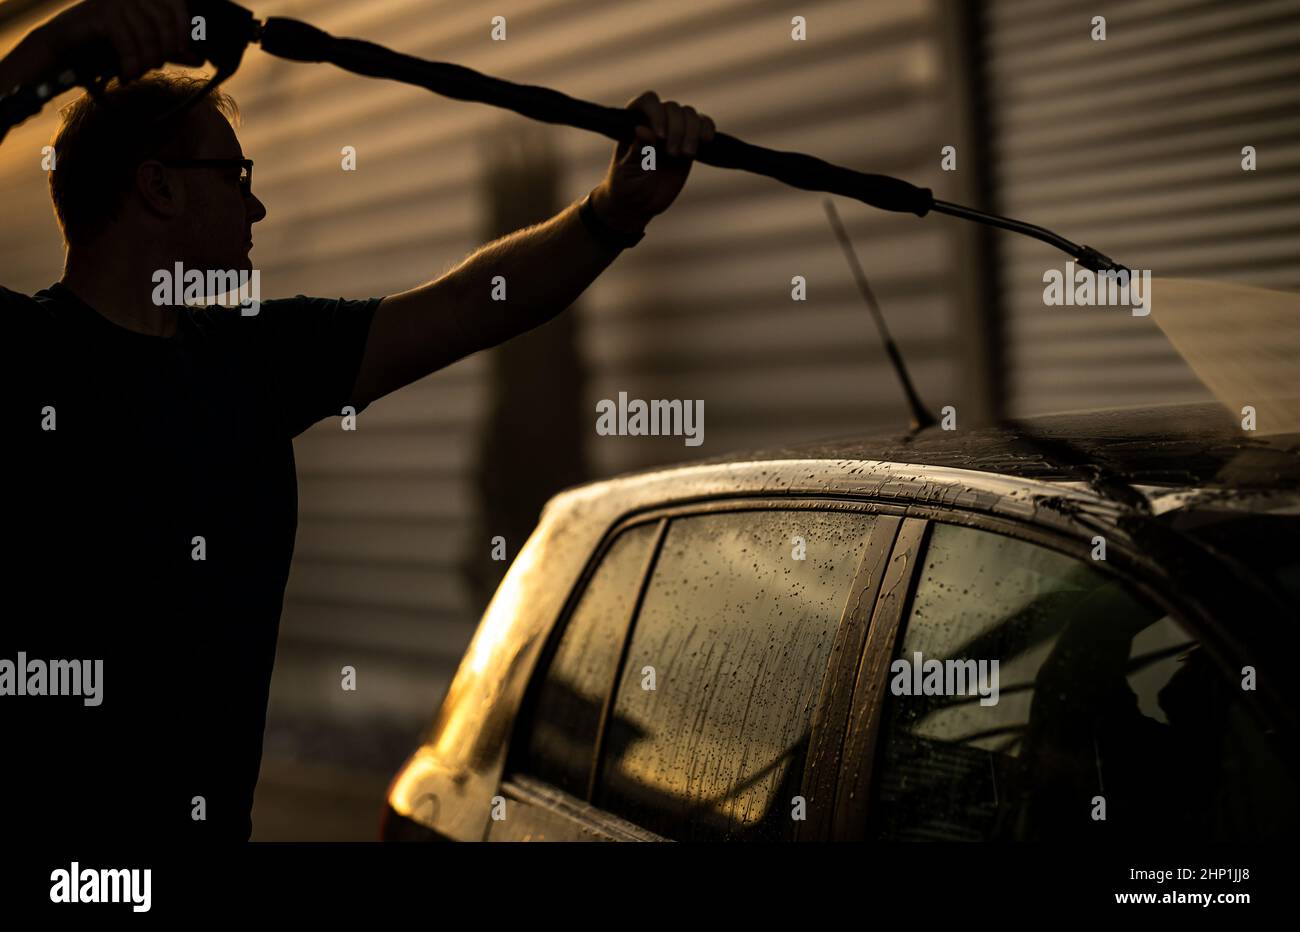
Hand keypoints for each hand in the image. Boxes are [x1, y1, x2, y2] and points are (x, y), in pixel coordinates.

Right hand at [39, 0, 204, 82]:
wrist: (63, 49)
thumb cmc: (104, 48)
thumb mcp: (143, 49)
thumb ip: (170, 51)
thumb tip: (200, 58)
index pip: (177, 7)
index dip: (184, 30)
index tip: (185, 53)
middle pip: (165, 23)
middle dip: (163, 51)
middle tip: (152, 67)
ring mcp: (116, 1)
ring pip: (148, 36)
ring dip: (145, 62)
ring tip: (135, 73)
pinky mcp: (102, 14)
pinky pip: (128, 42)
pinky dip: (131, 64)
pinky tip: (126, 76)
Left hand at [591, 90, 715, 233]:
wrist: (640, 202)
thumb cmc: (627, 184)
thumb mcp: (628, 170)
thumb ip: (637, 151)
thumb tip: (642, 130)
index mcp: (635, 122)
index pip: (648, 102)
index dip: (657, 113)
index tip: (660, 137)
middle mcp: (655, 121)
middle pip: (672, 108)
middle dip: (677, 130)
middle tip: (672, 154)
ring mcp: (674, 130)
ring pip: (689, 114)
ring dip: (692, 132)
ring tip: (686, 155)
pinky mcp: (690, 141)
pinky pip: (704, 124)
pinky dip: (707, 128)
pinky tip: (706, 141)